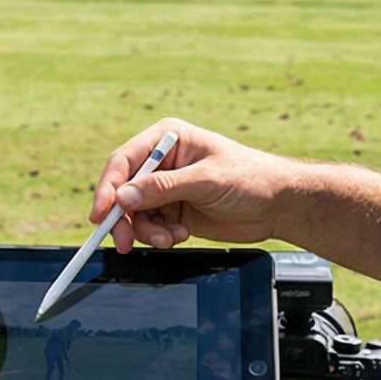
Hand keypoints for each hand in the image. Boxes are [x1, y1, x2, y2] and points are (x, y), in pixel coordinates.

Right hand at [91, 118, 293, 252]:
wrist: (279, 205)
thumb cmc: (251, 178)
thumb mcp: (207, 180)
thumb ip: (164, 188)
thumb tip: (123, 197)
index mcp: (167, 139)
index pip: (124, 161)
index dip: (108, 188)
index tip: (101, 214)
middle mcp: (162, 162)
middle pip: (123, 190)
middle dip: (124, 218)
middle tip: (125, 241)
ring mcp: (166, 188)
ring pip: (134, 213)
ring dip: (147, 231)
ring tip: (171, 238)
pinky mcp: (173, 211)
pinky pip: (150, 227)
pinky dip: (159, 237)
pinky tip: (180, 236)